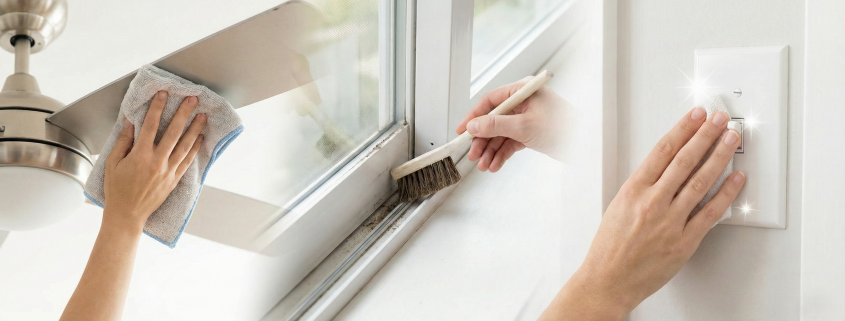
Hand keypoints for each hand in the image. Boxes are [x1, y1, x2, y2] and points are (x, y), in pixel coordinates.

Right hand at [103, 91, 206, 232]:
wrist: (127, 214)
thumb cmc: (117, 190)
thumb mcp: (112, 163)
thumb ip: (123, 142)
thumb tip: (131, 123)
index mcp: (140, 156)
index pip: (151, 125)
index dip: (158, 108)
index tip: (163, 94)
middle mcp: (157, 161)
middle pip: (174, 132)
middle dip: (184, 113)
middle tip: (192, 99)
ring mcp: (168, 171)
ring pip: (185, 145)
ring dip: (195, 128)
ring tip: (203, 115)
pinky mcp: (174, 179)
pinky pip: (187, 160)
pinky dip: (195, 148)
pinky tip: (200, 138)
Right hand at [455, 77, 572, 171]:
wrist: (585, 144)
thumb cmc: (563, 127)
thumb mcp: (523, 126)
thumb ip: (495, 125)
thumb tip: (474, 125)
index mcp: (522, 91)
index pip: (490, 101)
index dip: (474, 116)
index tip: (462, 131)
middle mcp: (524, 103)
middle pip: (494, 120)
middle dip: (482, 140)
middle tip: (472, 154)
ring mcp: (527, 118)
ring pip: (501, 134)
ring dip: (491, 150)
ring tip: (483, 165)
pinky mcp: (531, 133)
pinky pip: (511, 143)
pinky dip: (502, 154)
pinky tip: (494, 165)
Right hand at [541, 108, 743, 319]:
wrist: (608, 280)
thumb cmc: (609, 248)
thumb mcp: (618, 206)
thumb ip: (642, 187)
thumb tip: (665, 168)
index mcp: (633, 190)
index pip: (663, 150)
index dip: (682, 129)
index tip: (695, 116)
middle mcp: (652, 202)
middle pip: (684, 160)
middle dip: (705, 135)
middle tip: (719, 119)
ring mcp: (670, 222)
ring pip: (701, 181)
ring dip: (719, 156)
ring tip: (731, 140)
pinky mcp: (685, 241)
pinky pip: (711, 212)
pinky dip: (726, 193)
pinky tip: (736, 178)